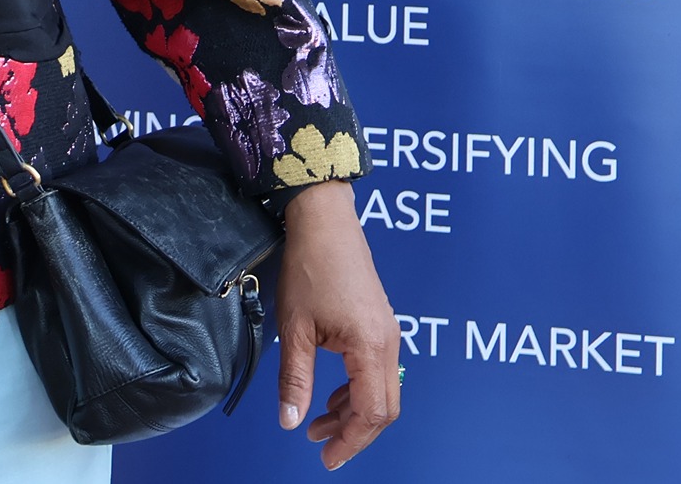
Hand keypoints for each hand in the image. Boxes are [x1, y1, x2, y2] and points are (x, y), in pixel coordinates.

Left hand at [275, 181, 399, 469]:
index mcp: (370, 347)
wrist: (325, 221)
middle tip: (322, 446)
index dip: (350, 442)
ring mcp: (388, 333)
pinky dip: (356, 390)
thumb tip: (291, 422)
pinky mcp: (380, 324)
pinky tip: (330, 394)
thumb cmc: (309, 269)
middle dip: (354, 433)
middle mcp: (389, 343)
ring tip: (318, 423)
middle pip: (384, 408)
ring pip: (381, 391)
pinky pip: (376, 371)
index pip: (371, 413)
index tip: (327, 458)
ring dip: (353, 412)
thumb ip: (295, 379)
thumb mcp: (295, 329)